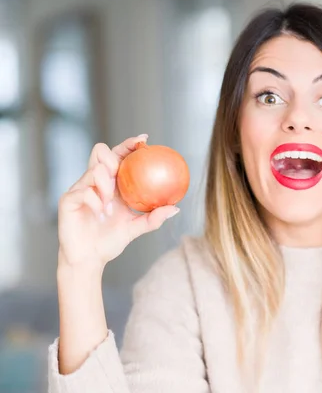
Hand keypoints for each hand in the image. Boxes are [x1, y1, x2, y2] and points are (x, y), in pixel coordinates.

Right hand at [57, 135, 179, 269]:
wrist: (89, 259)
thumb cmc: (110, 241)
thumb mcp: (135, 228)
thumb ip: (153, 218)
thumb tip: (176, 208)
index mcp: (111, 184)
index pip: (118, 156)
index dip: (129, 144)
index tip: (144, 140)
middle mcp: (95, 182)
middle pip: (100, 151)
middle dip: (113, 154)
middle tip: (122, 168)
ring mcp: (80, 189)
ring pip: (93, 170)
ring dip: (106, 182)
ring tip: (111, 200)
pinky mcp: (68, 200)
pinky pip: (83, 191)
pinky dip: (96, 200)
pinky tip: (101, 211)